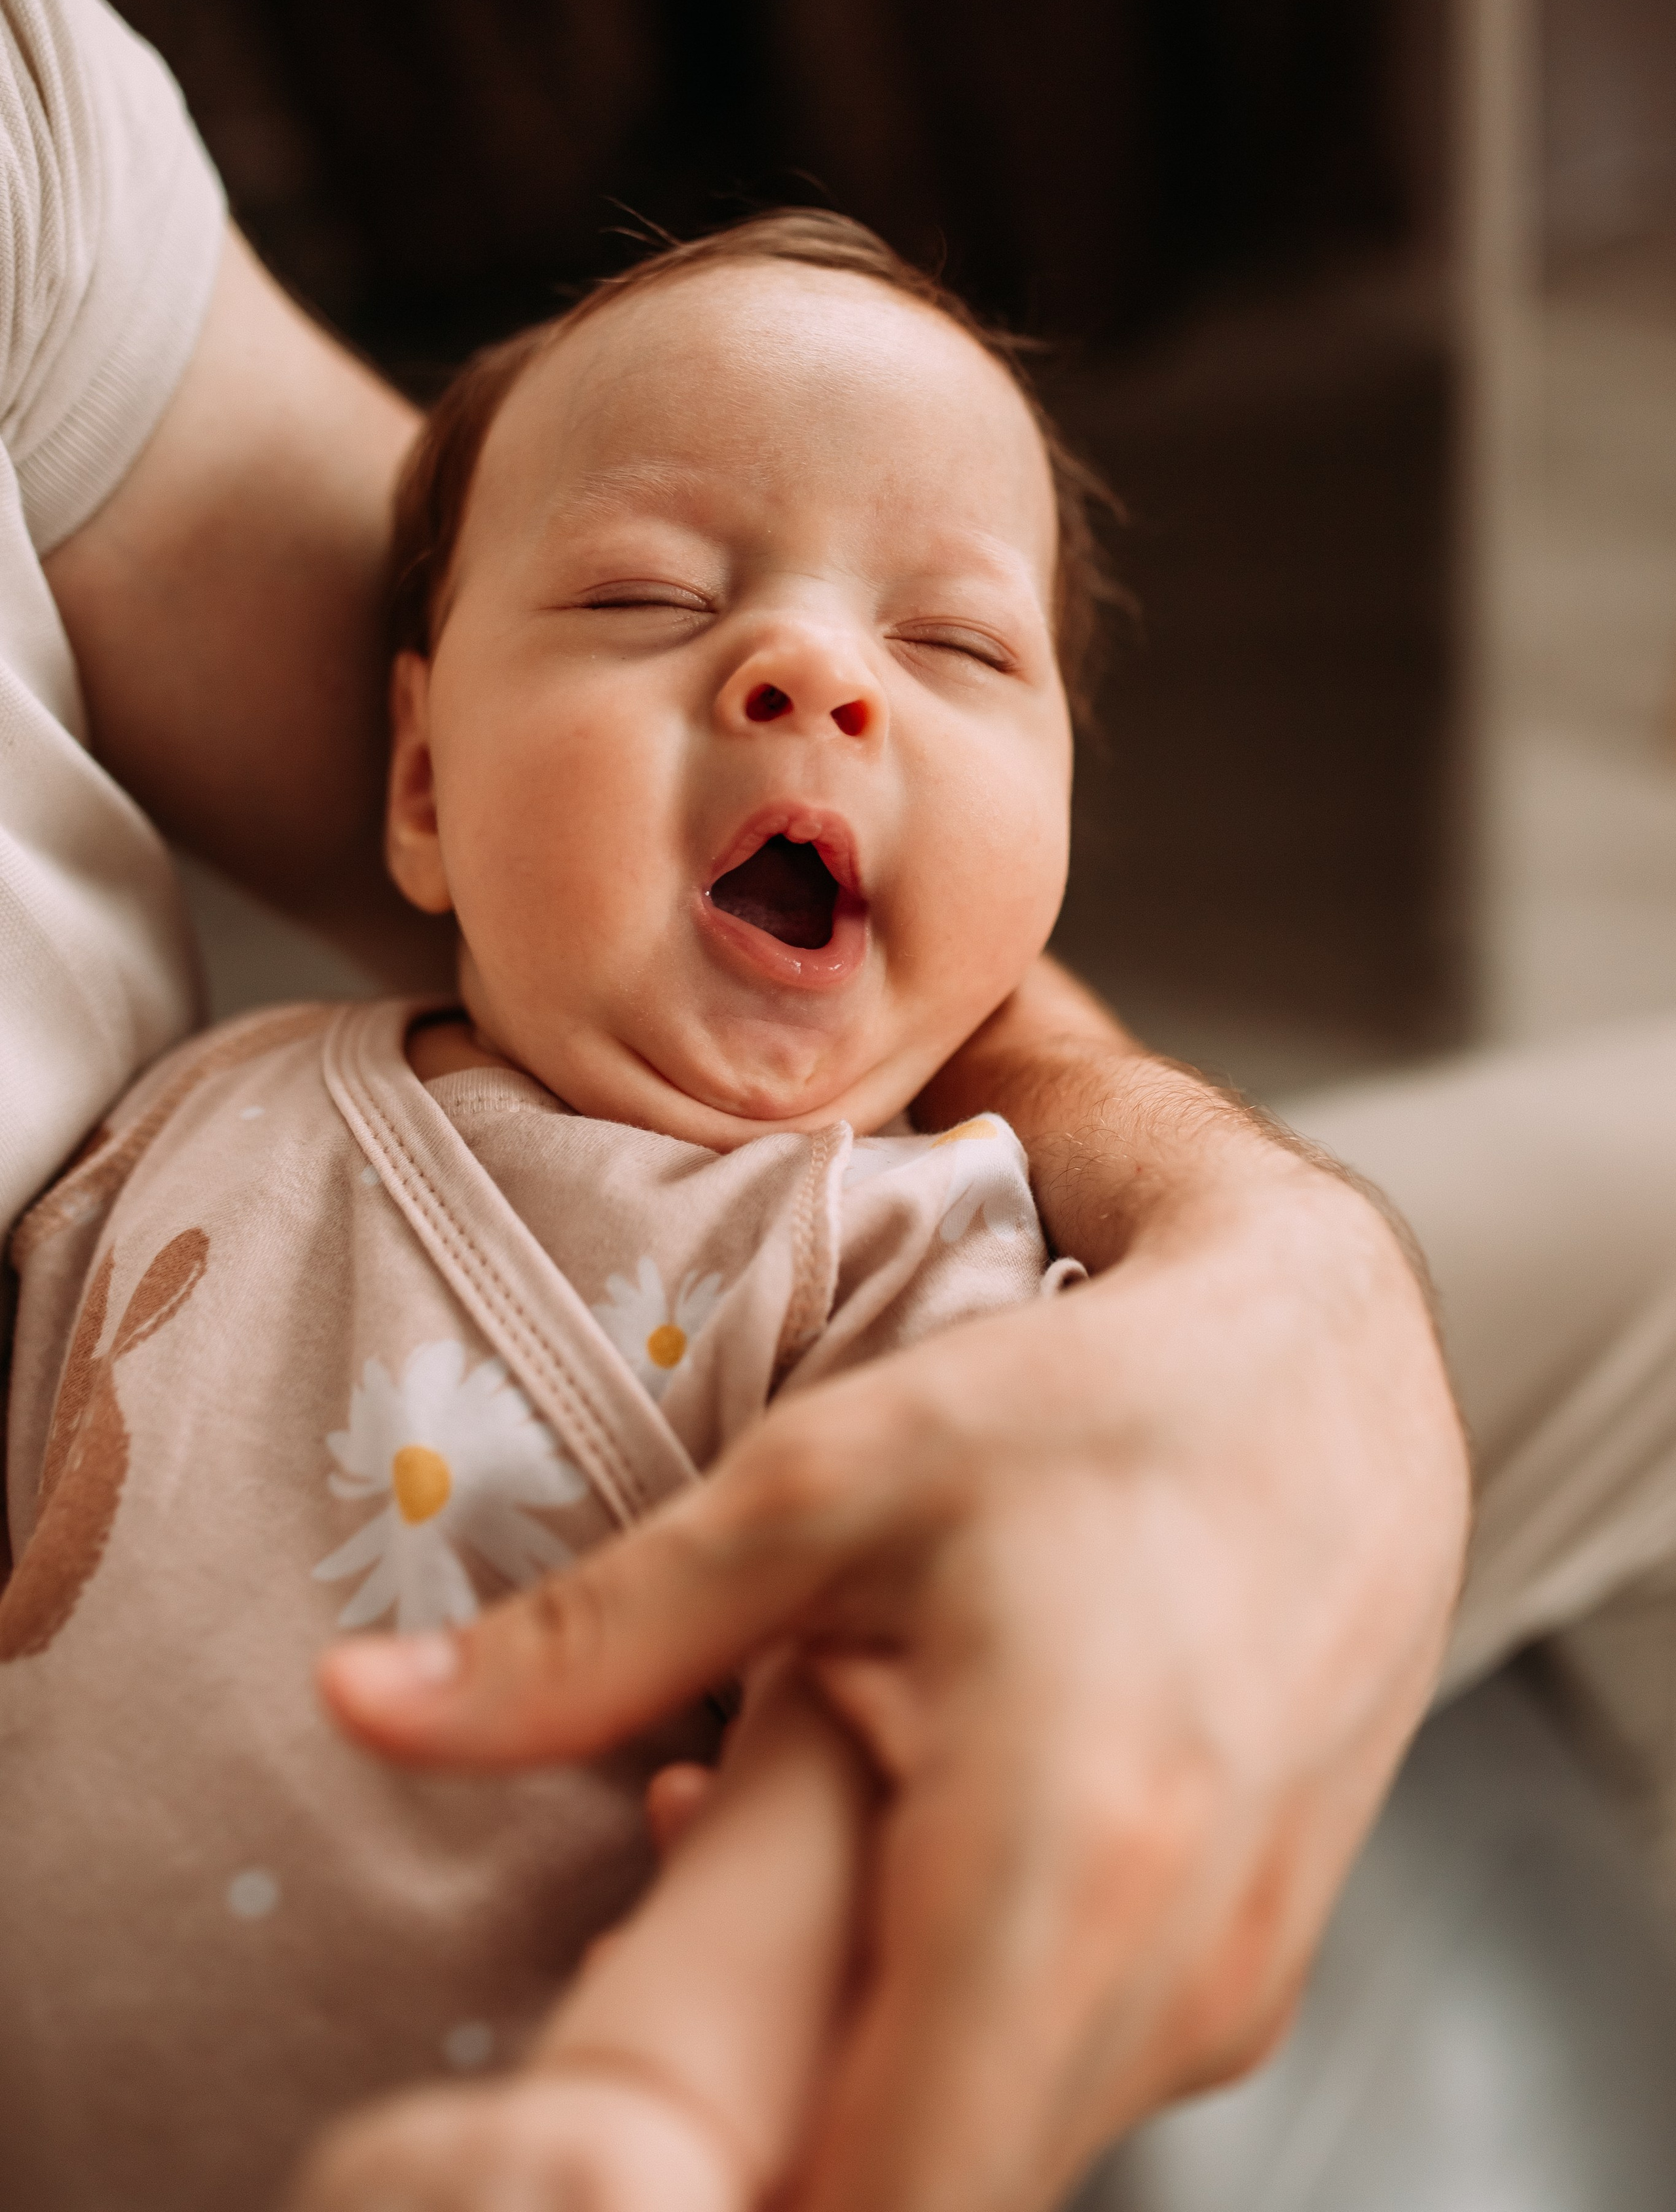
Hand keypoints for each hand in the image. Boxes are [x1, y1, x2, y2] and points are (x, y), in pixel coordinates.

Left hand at [321, 965, 1467, 2211]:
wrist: (1336, 1370)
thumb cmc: (1089, 1406)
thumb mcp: (824, 1488)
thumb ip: (597, 1637)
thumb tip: (360, 1704)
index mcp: (1061, 1871)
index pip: (876, 2207)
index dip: (712, 2210)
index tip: (606, 2136)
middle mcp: (1172, 1978)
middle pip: (916, 2192)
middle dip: (755, 2138)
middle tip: (644, 1989)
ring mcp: (1228, 1989)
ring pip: (989, 2135)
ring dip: (847, 2061)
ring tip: (748, 1876)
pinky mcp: (1249, 1968)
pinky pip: (1061, 2068)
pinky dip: (942, 2010)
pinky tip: (877, 1862)